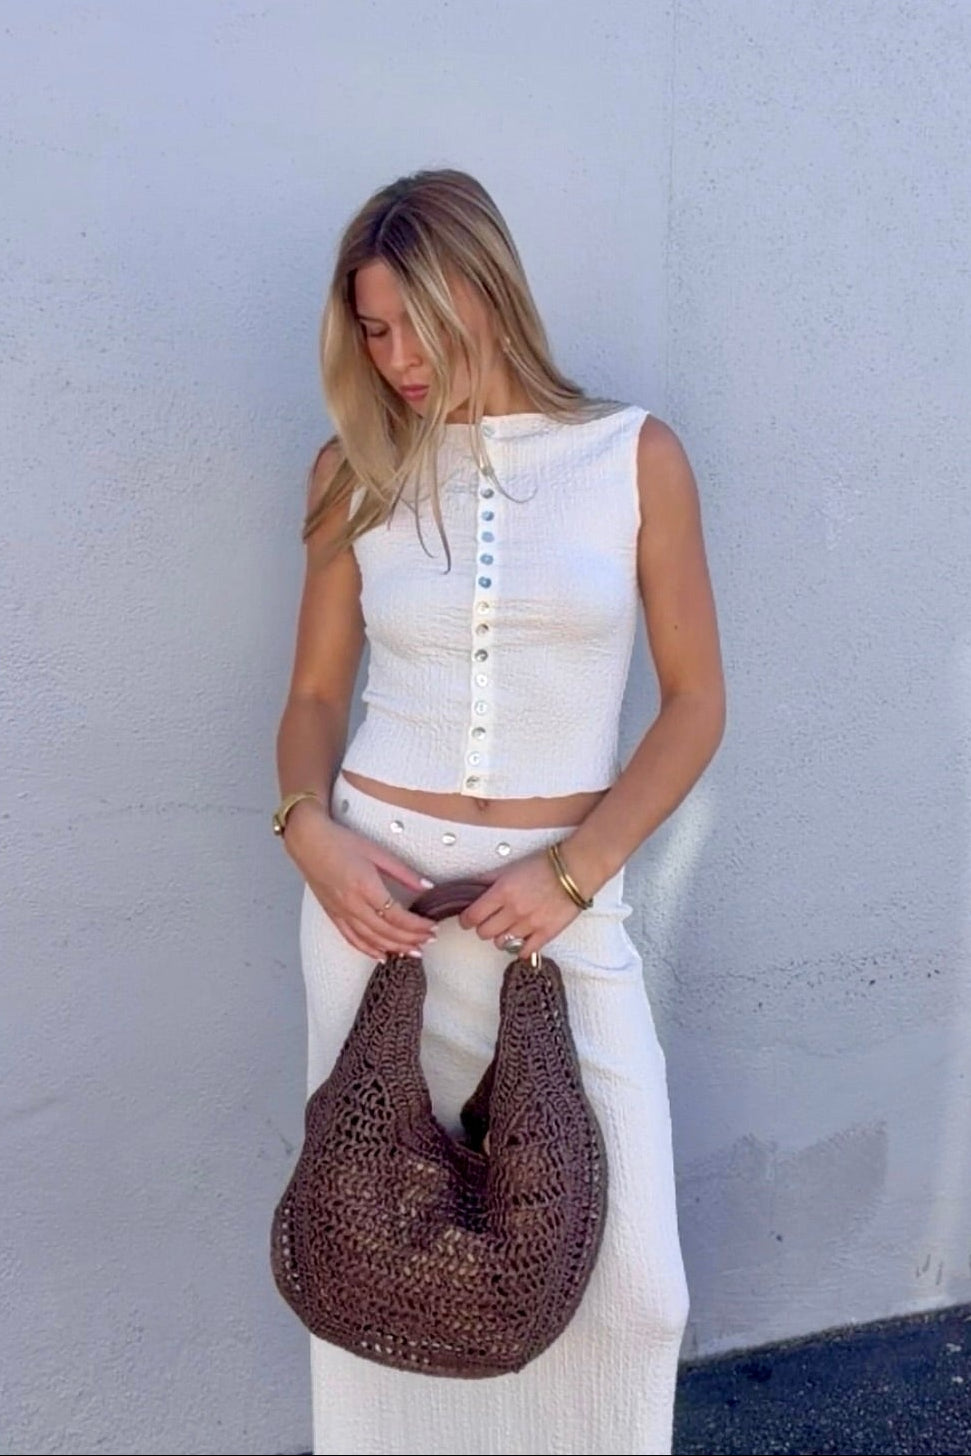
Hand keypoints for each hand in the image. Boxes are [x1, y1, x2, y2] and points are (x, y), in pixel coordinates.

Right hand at [284, 803, 436, 958]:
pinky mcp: (333, 915)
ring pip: (371, 939)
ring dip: (394, 948)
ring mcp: (341, 912)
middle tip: (429, 941)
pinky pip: (352, 939)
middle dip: (411, 939)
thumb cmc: (341, 842)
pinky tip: (382, 956)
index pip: (397, 915)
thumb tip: (427, 886)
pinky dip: (368, 950)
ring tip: (413, 951)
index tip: (432, 927)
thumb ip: (403, 872)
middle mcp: (353, 904)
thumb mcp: (377, 852)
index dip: (417, 925)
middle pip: (386, 931)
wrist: (308, 841)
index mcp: (366, 886)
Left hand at [456, 846, 581, 959]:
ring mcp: (530, 925)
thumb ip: (488, 879)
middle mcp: (513, 911)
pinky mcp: (546, 934)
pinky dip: (519, 948)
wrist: (575, 870)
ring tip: (508, 927)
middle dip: (483, 928)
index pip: (473, 916)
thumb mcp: (510, 868)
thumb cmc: (544, 865)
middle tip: (489, 921)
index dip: (466, 920)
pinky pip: (524, 951)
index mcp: (502, 892)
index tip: (467, 920)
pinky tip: (522, 939)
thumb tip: (469, 886)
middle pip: (484, 933)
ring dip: (501, 937)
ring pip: (502, 943)